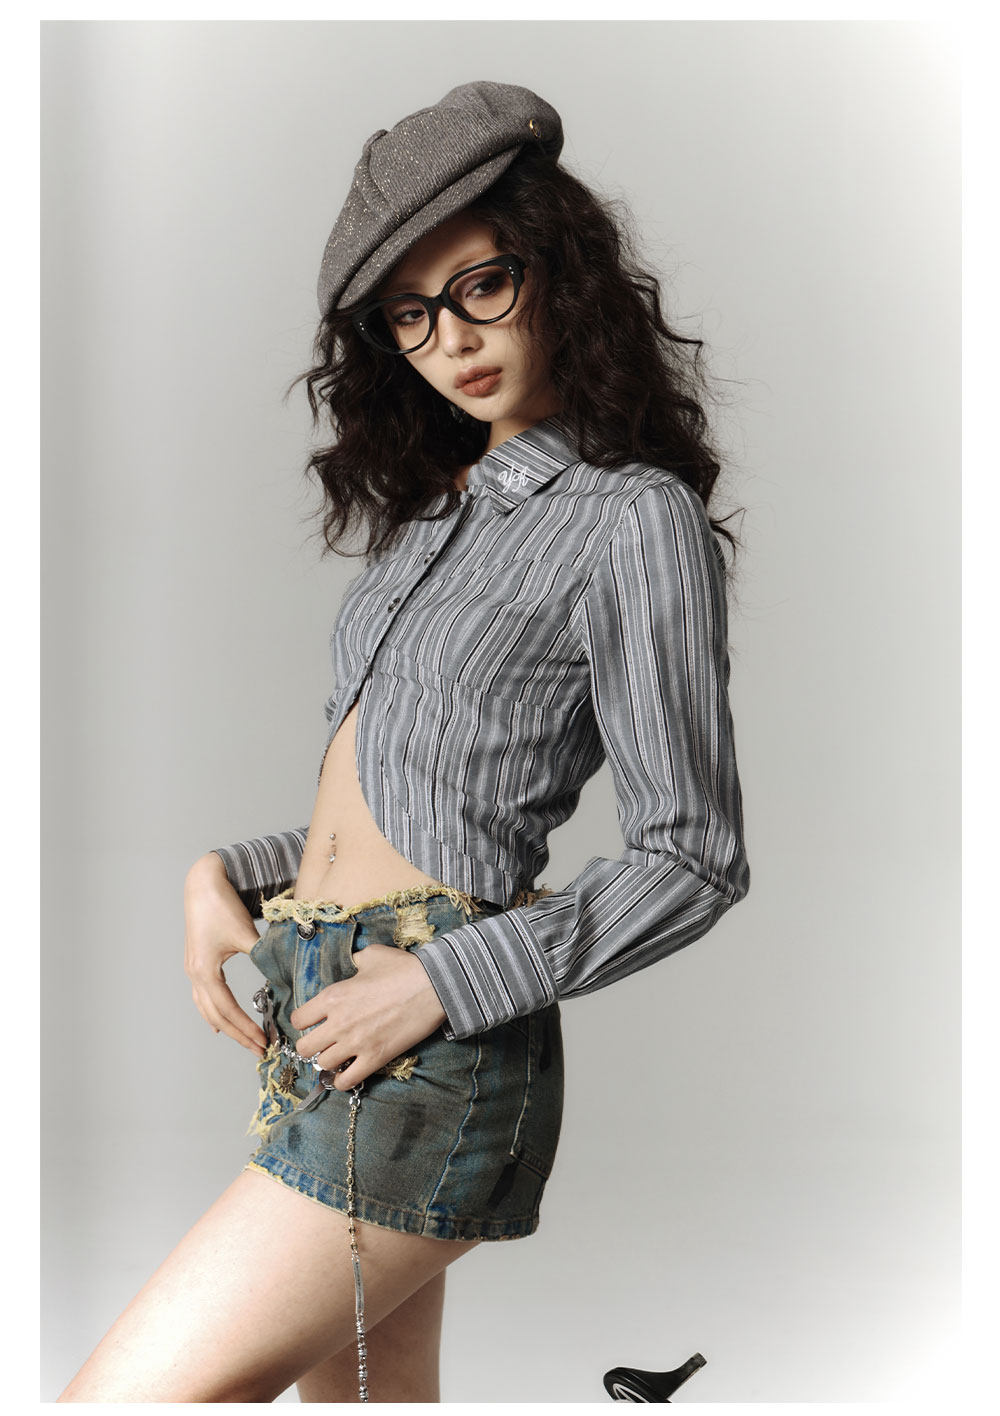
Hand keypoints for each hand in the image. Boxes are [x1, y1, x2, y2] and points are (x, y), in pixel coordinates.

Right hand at [184, 853, 266, 1056]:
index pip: (227, 1010)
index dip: (245, 1028)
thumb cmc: (222, 905)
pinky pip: (202, 997)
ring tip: (244, 1041)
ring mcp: (193, 970)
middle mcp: (195, 974)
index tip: (263, 1042)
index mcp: (205, 971)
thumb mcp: (245, 933)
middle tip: (259, 1049)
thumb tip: (286, 974)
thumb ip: (263, 955)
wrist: (203, 883)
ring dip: (226, 1027)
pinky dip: (213, 1013)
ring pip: (207, 1009)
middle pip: (216, 1016)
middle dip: (238, 1034)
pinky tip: (219, 1022)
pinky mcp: (197, 963)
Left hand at [290, 942, 447, 1089]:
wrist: (433, 986)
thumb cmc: (402, 968)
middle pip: (304, 1047)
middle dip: (311, 1045)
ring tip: (339, 1055)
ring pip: (323, 1065)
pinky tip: (347, 1073)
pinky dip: (342, 1080)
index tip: (314, 1021)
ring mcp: (356, 1043)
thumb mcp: (372, 955)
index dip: (305, 1021)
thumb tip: (354, 963)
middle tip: (323, 1041)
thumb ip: (355, 962)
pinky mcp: (374, 1058)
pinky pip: (346, 1081)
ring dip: (329, 1061)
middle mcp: (338, 1023)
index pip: (299, 1019)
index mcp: (333, 996)